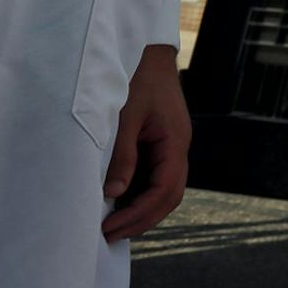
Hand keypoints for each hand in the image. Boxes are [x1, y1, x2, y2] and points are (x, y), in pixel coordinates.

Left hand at [102, 43, 190, 241]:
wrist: (147, 52)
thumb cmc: (136, 79)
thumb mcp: (125, 116)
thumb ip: (122, 155)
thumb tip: (113, 193)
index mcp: (175, 140)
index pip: (164, 189)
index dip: (138, 212)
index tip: (109, 226)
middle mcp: (178, 146)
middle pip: (170, 196)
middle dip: (142, 219)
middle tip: (109, 236)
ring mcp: (172, 144)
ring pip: (165, 189)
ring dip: (142, 210)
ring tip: (112, 225)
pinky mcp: (162, 142)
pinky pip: (157, 177)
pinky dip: (140, 195)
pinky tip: (119, 202)